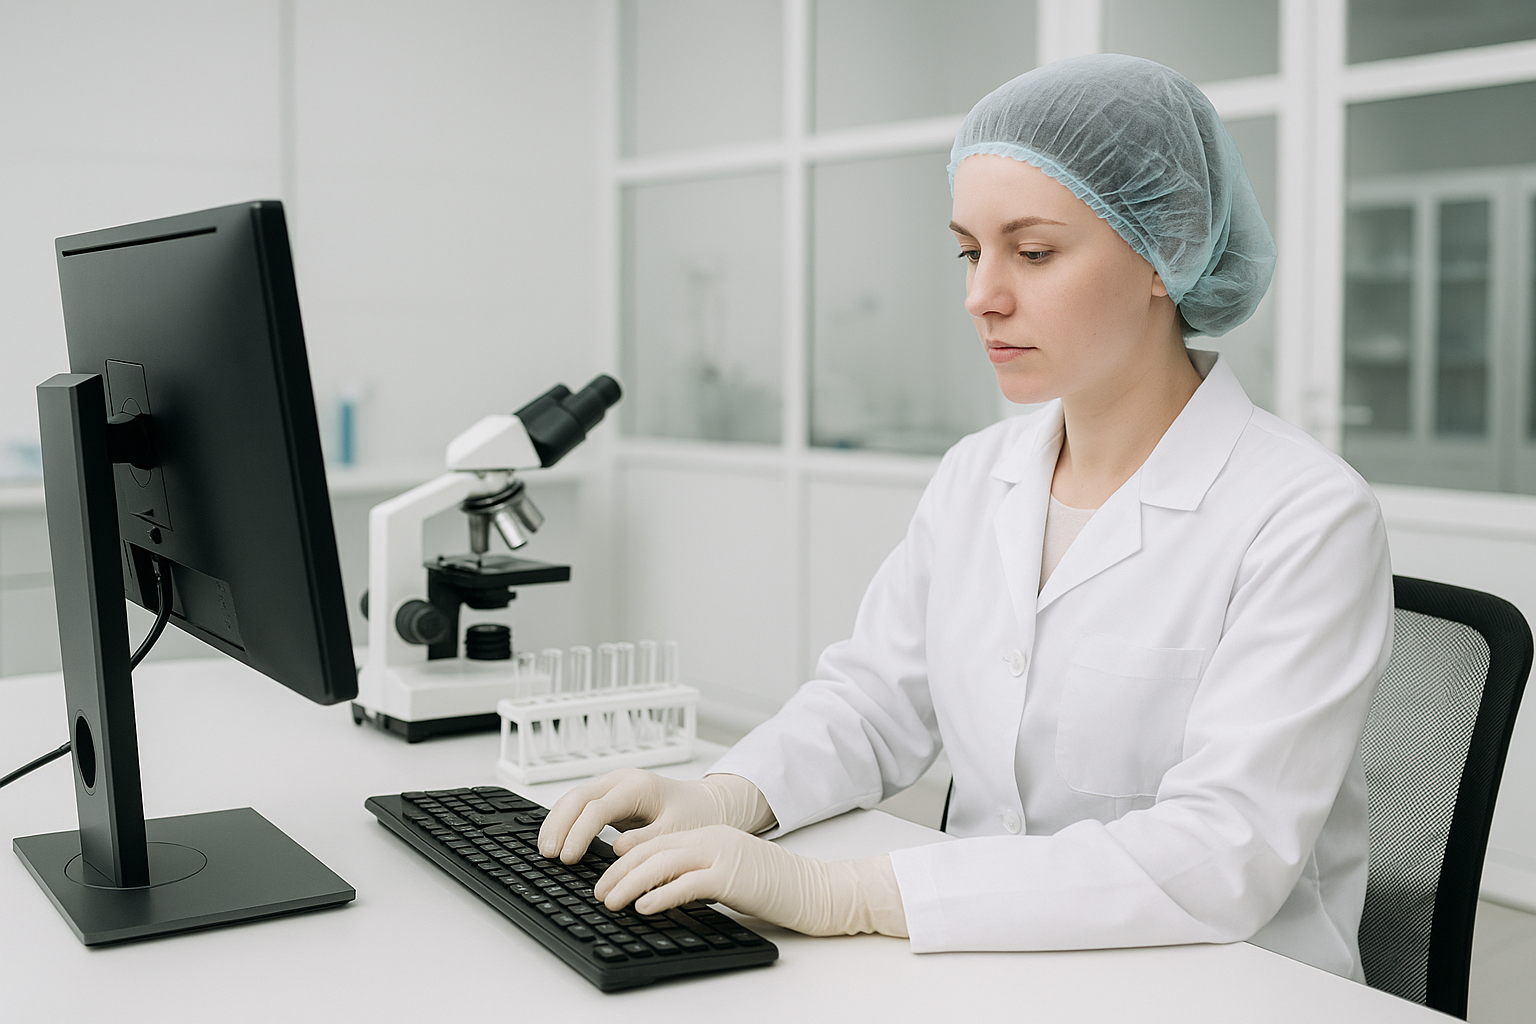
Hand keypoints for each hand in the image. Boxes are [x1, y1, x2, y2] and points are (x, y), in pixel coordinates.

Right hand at [537, 768, 773, 863]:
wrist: (708, 804)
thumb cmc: (696, 815)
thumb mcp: (677, 831)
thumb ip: (648, 840)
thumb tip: (617, 849)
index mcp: (637, 786)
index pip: (596, 807)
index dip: (579, 833)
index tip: (568, 858)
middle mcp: (621, 781)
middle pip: (578, 798)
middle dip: (559, 825)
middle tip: (547, 854)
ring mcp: (613, 787)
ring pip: (574, 799)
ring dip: (557, 822)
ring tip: (545, 850)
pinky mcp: (610, 798)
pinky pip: (580, 806)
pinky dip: (565, 821)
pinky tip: (556, 839)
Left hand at [594, 825, 907, 937]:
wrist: (816, 889)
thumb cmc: (775, 887)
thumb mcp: (729, 873)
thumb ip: (698, 874)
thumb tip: (659, 891)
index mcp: (710, 836)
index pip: (656, 844)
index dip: (625, 861)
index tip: (605, 879)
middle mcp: (712, 839)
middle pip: (652, 851)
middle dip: (619, 873)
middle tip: (598, 893)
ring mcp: (722, 854)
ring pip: (662, 864)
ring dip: (630, 884)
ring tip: (610, 902)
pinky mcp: (732, 876)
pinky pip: (687, 884)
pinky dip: (660, 895)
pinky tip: (643, 907)